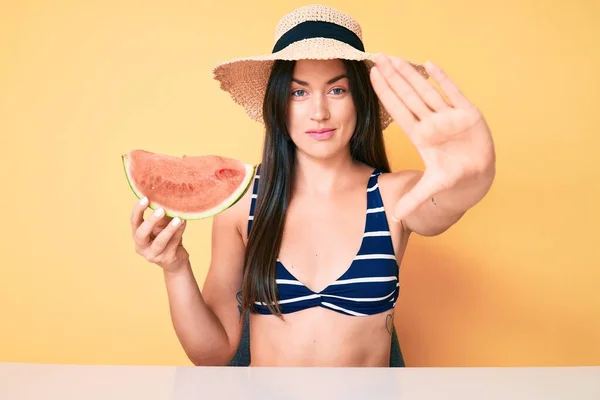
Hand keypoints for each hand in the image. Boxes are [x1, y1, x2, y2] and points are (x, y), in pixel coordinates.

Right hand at [130, 197, 188, 271]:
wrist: (176, 259)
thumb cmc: (167, 238)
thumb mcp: (162, 225)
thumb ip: (162, 214)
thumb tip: (168, 197)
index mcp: (137, 235)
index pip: (134, 221)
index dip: (138, 210)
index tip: (145, 198)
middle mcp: (141, 246)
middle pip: (141, 234)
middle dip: (151, 221)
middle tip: (161, 210)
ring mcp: (153, 255)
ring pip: (159, 242)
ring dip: (169, 229)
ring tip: (178, 219)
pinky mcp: (165, 259)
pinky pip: (173, 244)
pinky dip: (179, 232)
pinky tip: (183, 223)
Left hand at [370, 54, 494, 220]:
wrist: (476, 178)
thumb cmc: (452, 179)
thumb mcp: (431, 188)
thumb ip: (414, 199)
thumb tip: (396, 217)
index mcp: (420, 136)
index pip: (398, 110)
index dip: (385, 93)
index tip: (371, 77)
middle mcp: (431, 122)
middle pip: (408, 95)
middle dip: (393, 77)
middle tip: (378, 57)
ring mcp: (448, 116)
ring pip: (426, 90)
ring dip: (412, 74)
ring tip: (396, 58)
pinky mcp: (468, 114)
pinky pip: (454, 93)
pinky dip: (443, 80)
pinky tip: (429, 64)